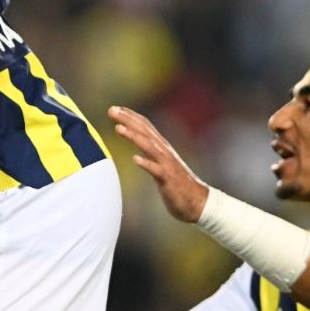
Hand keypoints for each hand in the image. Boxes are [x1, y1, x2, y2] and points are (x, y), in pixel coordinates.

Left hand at [108, 105, 209, 222]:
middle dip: (128, 120)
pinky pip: (156, 170)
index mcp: (162, 148)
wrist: (198, 202)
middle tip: (111, 110)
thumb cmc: (177, 183)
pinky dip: (146, 163)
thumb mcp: (161, 164)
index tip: (115, 108)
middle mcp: (164, 152)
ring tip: (118, 128)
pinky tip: (135, 159)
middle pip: (145, 132)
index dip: (130, 116)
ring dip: (134, 136)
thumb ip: (150, 152)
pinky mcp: (168, 180)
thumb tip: (135, 144)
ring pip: (149, 147)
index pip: (145, 126)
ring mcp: (167, 165)